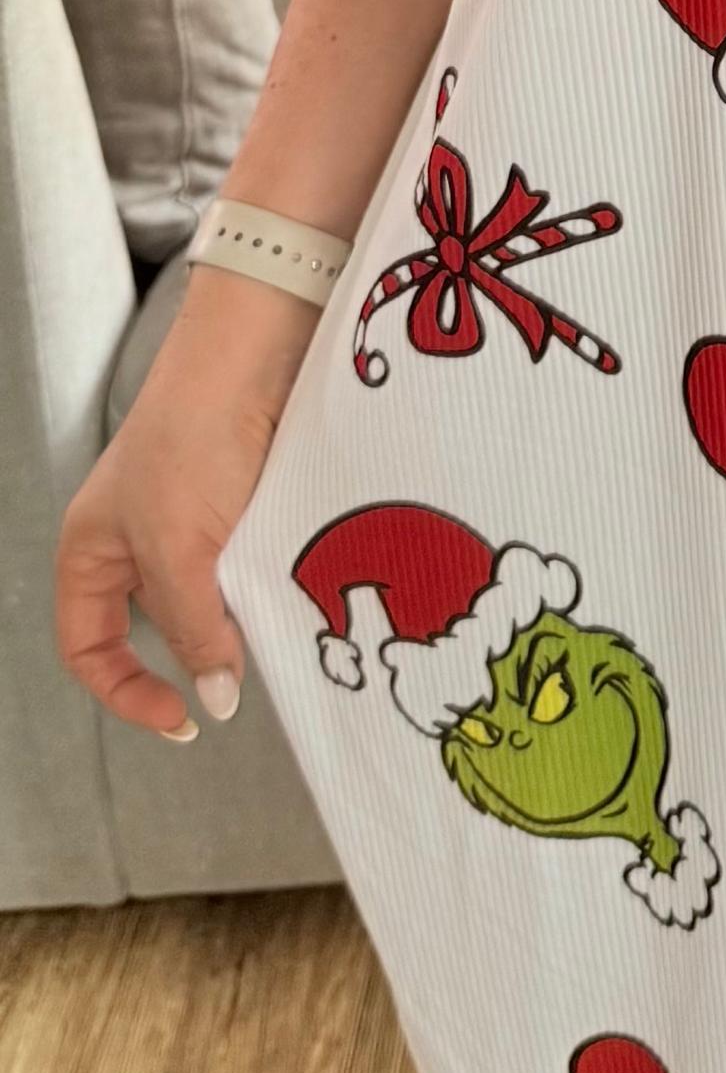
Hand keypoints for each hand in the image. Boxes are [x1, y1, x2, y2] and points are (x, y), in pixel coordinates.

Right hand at [54, 267, 315, 737]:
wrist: (253, 355)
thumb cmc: (190, 439)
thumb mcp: (177, 547)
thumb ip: (192, 627)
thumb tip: (215, 699)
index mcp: (90, 551)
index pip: (88, 649)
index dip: (125, 692)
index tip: (182, 717)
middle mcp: (134, 542)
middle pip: (154, 629)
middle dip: (194, 653)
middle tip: (240, 675)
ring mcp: (189, 523)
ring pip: (210, 601)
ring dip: (238, 619)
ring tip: (269, 627)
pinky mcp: (240, 507)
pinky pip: (248, 567)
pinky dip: (267, 586)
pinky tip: (291, 591)